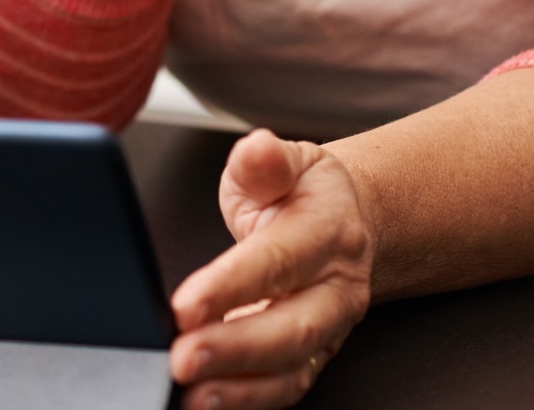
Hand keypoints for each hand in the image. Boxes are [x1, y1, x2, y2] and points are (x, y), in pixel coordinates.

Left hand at [169, 130, 375, 408]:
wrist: (351, 222)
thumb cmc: (303, 193)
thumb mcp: (287, 162)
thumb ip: (263, 162)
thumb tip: (257, 149)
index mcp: (327, 233)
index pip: (276, 262)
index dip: (230, 286)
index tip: (184, 304)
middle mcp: (335, 288)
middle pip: (290, 328)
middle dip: (235, 348)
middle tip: (182, 358)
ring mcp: (329, 329)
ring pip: (292, 367)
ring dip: (241, 387)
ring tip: (193, 395)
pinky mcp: (313, 355)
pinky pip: (287, 387)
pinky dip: (249, 400)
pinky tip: (207, 402)